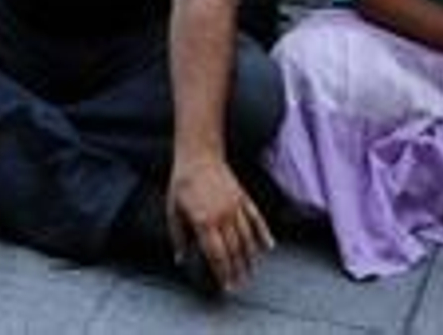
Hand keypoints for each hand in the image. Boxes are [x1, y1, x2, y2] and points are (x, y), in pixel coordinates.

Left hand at [167, 156, 274, 292]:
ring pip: (247, 238)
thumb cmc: (183, 182)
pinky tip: (269, 246)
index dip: (222, 273)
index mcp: (204, 222)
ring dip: (250, 258)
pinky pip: (256, 218)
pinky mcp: (242, 196)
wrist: (199, 154)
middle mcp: (222, 216)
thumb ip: (178, 236)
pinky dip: (263, 233)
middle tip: (240, 286)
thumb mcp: (173, 210)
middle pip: (234, 251)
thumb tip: (181, 258)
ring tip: (252, 273)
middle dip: (237, 271)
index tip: (226, 287)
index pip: (216, 255)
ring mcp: (235, 206)